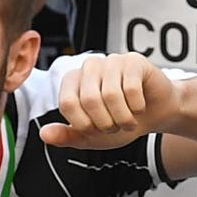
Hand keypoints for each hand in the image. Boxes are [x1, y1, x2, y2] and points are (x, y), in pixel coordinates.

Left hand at [41, 52, 178, 149]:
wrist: (152, 114)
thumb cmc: (118, 121)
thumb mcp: (90, 136)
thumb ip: (67, 136)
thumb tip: (44, 134)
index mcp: (73, 81)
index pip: (67, 103)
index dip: (83, 125)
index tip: (95, 130)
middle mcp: (89, 66)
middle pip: (89, 100)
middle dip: (106, 123)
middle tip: (116, 127)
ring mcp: (111, 60)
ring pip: (112, 95)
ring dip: (123, 118)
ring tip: (128, 121)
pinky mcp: (133, 61)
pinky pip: (132, 89)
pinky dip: (137, 107)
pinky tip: (140, 107)